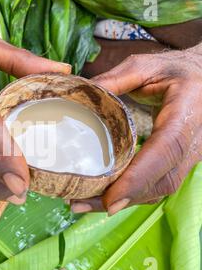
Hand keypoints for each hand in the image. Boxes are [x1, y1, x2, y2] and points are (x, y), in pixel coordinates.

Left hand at [70, 45, 201, 214]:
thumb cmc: (176, 70)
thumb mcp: (145, 66)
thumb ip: (114, 79)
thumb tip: (79, 94)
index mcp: (186, 111)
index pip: (166, 149)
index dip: (139, 177)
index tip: (110, 200)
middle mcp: (194, 139)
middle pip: (162, 180)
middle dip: (122, 197)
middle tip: (79, 203)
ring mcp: (191, 154)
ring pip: (161, 188)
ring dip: (123, 200)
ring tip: (83, 203)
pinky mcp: (181, 161)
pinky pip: (159, 184)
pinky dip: (132, 194)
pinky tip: (103, 196)